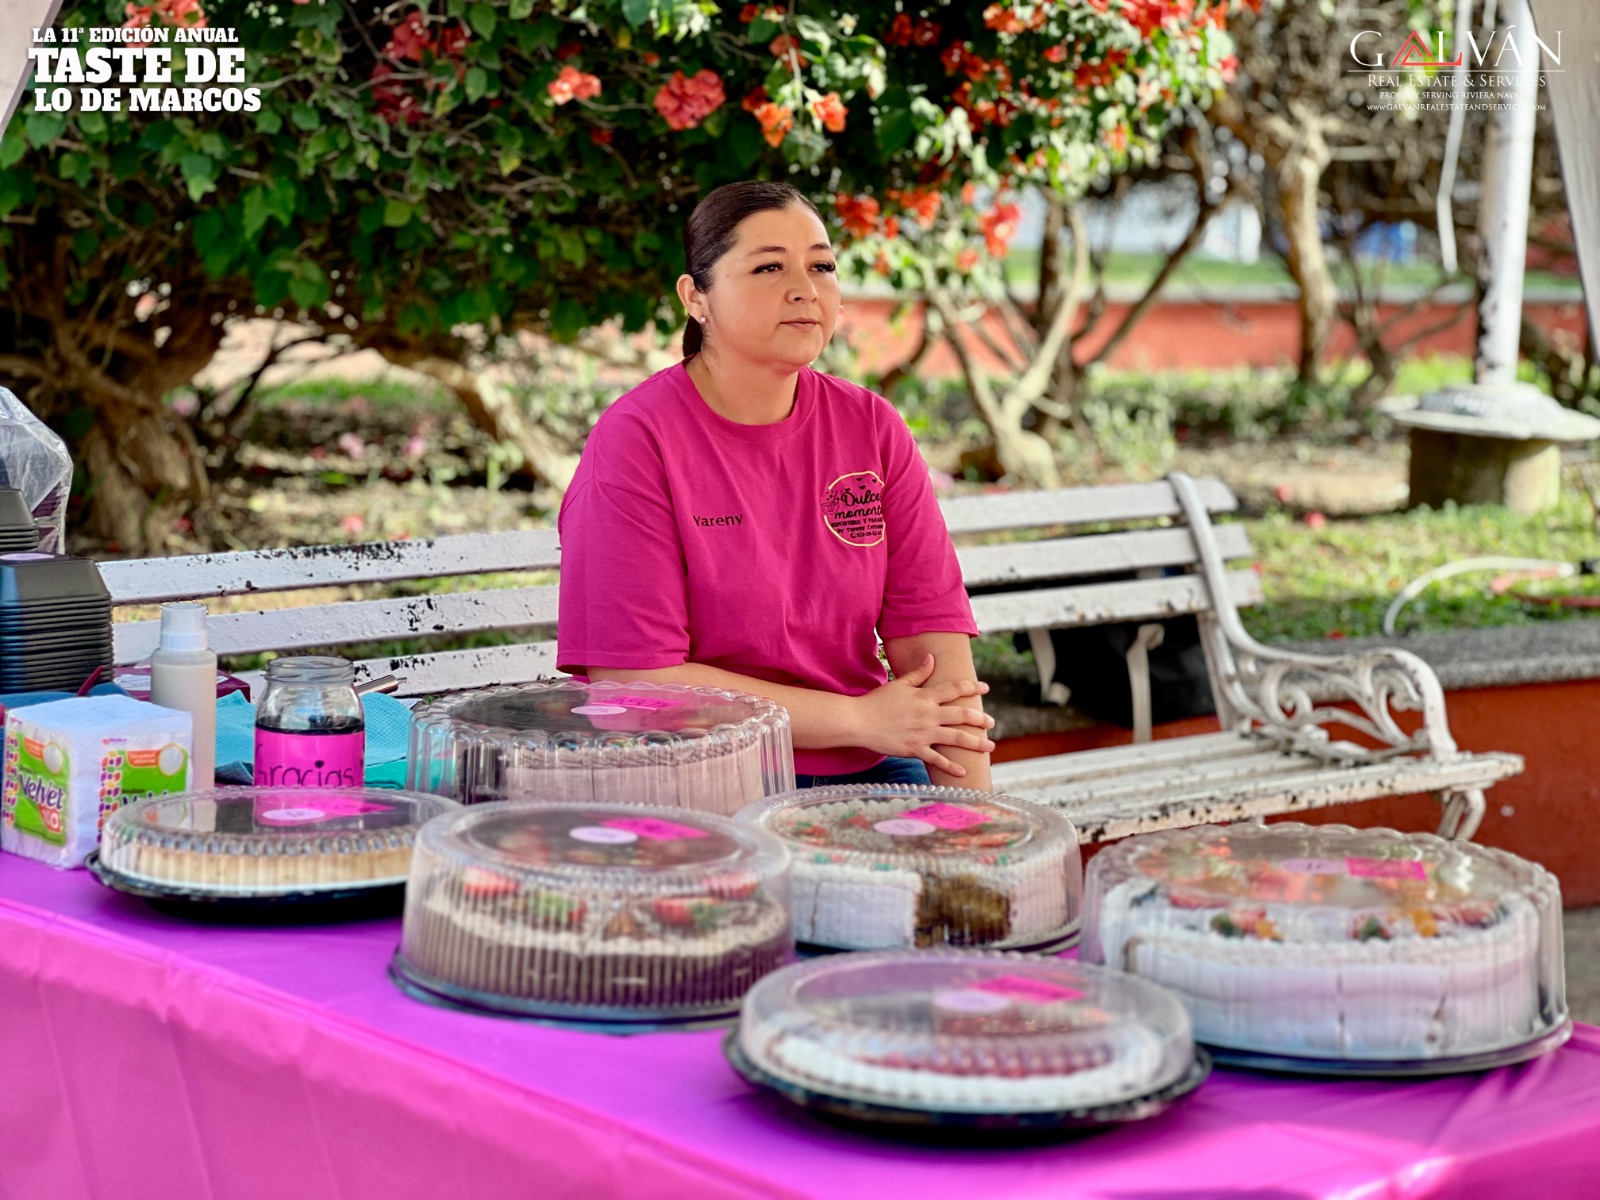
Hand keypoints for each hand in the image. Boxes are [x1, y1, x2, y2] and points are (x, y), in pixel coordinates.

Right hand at [850, 654, 993, 777]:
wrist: (859, 721)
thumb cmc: (877, 701)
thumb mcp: (899, 683)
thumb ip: (919, 672)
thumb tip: (932, 657)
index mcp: (925, 697)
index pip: (955, 688)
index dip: (972, 687)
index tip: (985, 688)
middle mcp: (928, 715)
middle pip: (962, 715)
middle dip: (980, 718)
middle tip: (991, 722)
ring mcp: (923, 733)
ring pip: (956, 738)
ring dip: (975, 742)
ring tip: (989, 746)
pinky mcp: (915, 750)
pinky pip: (937, 760)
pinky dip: (951, 766)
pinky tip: (964, 771)